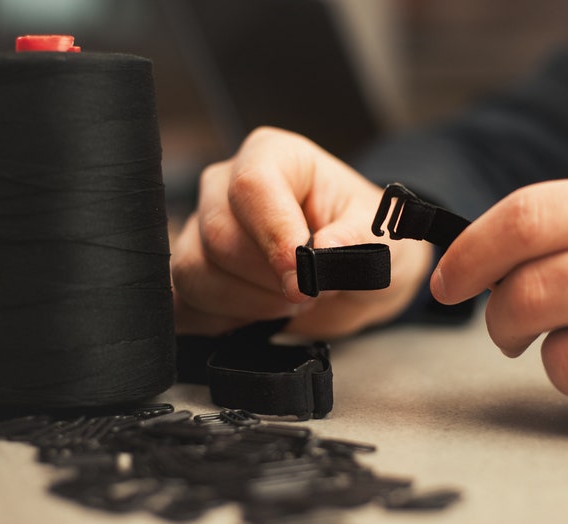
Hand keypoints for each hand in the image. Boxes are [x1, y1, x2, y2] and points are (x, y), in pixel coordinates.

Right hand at [171, 127, 431, 338]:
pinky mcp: (193, 272)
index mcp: (276, 157)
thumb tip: (323, 252)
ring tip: (290, 302)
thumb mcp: (383, 238)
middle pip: (219, 234)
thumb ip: (355, 241)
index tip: (304, 279)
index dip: (275, 236)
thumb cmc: (368, 242)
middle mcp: (227, 186)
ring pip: (194, 271)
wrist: (357, 278)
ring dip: (250, 303)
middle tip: (311, 291)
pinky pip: (184, 303)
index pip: (252, 184)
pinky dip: (223, 322)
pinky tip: (260, 317)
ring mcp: (201, 229)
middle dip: (270, 279)